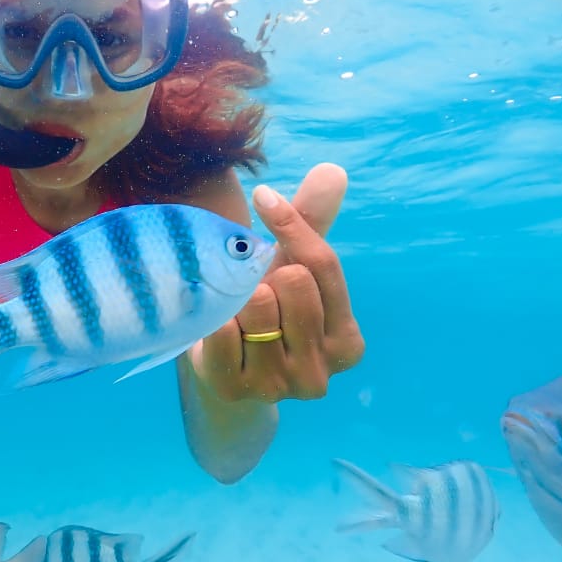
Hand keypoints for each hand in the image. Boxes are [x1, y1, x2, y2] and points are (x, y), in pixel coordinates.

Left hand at [190, 163, 363, 402]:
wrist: (220, 368)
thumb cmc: (263, 308)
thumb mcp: (290, 267)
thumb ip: (312, 223)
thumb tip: (333, 171)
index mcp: (347, 342)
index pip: (323, 265)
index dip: (293, 225)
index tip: (265, 197)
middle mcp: (321, 372)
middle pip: (293, 283)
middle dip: (265, 276)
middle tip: (253, 293)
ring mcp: (280, 387)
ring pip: (257, 304)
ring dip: (238, 297)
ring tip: (236, 314)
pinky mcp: (236, 389)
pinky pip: (222, 329)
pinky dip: (214, 318)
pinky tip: (217, 329)